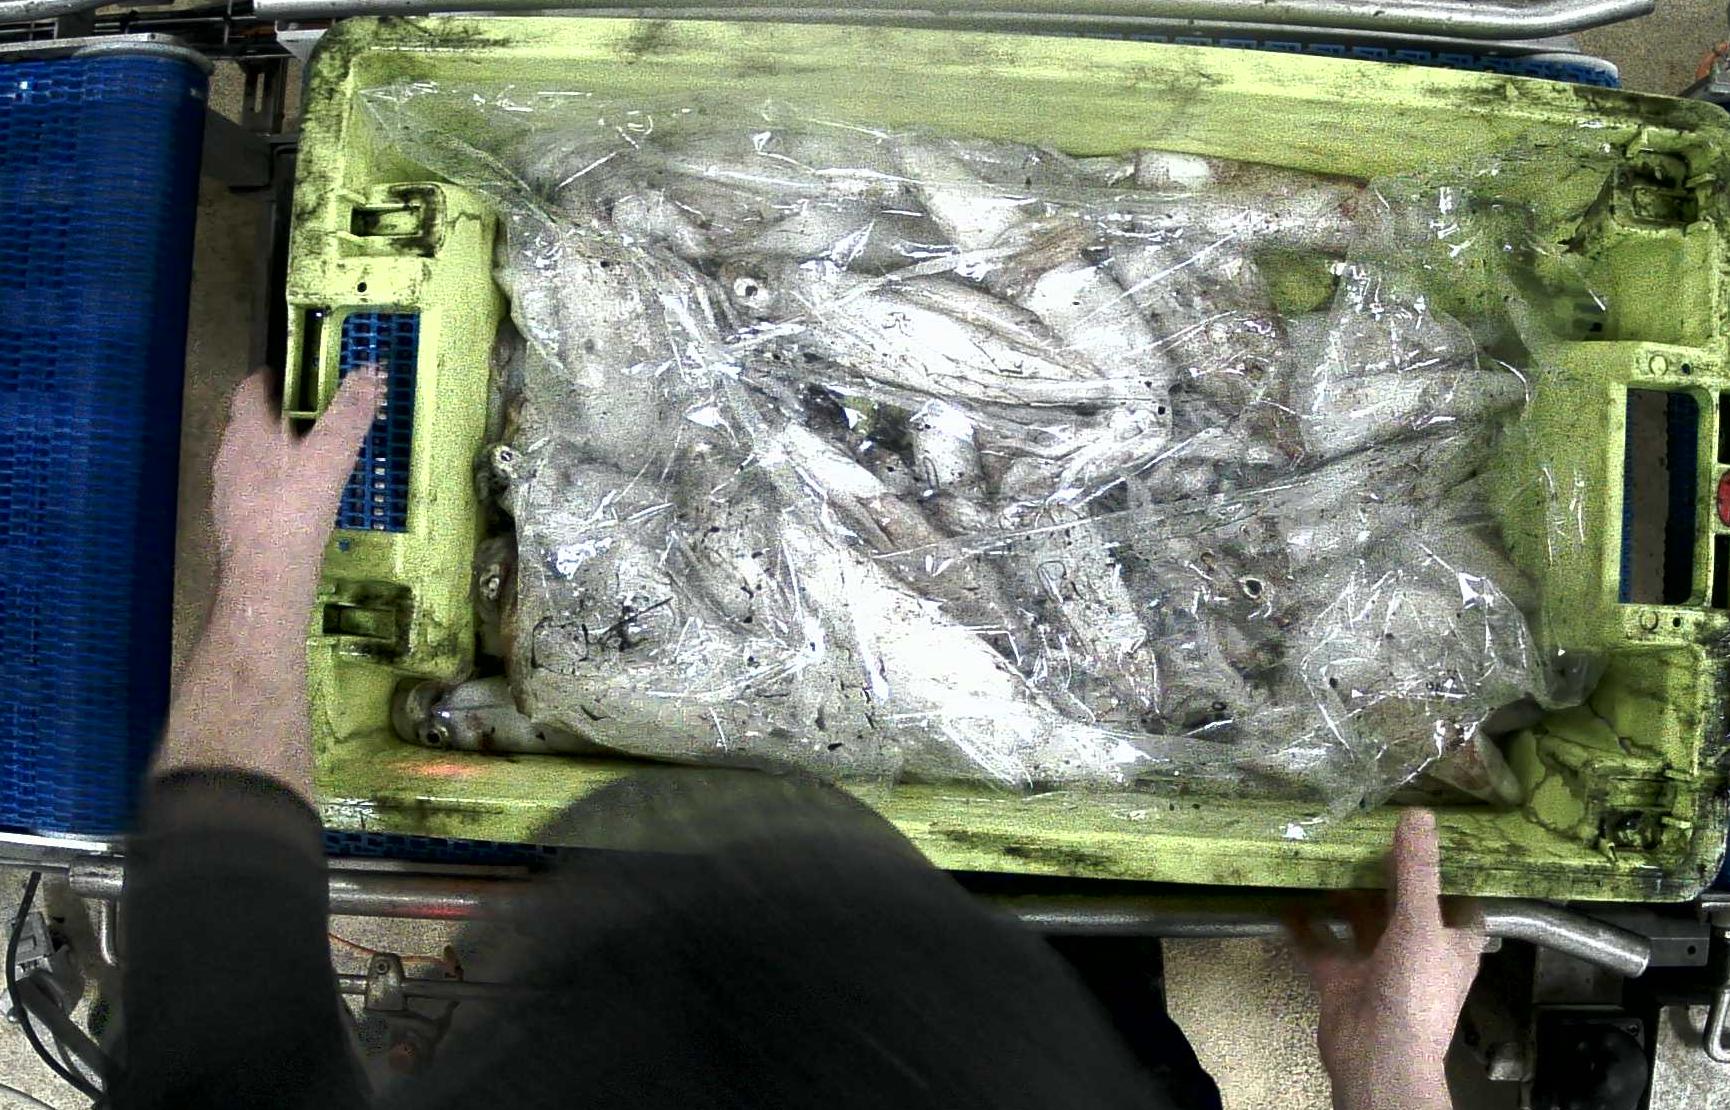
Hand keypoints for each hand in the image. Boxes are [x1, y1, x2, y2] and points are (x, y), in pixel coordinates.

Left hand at [156, 367, 382, 797]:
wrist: (266, 577)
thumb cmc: (295, 506)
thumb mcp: (332, 453)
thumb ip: (350, 412)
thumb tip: (370, 370)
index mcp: (246, 431)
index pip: (251, 387)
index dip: (275, 378)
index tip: (303, 379)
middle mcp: (228, 455)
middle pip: (251, 423)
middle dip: (281, 416)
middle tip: (318, 420)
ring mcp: (226, 492)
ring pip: (250, 459)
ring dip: (276, 453)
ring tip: (313, 461)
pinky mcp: (233, 523)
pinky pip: (253, 492)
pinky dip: (274, 487)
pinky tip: (297, 504)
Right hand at [1291, 809, 1482, 1109]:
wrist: (1376, 1054)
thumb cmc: (1414, 990)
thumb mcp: (1420, 923)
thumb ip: (1416, 870)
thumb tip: (1418, 814)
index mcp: (1451, 944)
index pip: (1456, 902)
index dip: (1445, 873)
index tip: (1425, 836)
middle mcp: (1416, 953)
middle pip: (1403, 907)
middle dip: (1385, 877)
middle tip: (1364, 834)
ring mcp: (1377, 967)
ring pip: (1361, 924)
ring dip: (1344, 897)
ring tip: (1326, 857)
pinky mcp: (1342, 980)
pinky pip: (1321, 945)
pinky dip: (1306, 925)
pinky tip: (1289, 899)